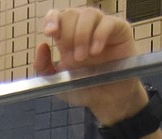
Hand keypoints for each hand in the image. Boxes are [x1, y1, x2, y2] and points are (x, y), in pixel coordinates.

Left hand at [33, 8, 145, 123]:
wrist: (107, 100)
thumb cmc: (84, 88)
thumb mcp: (58, 83)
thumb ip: (44, 68)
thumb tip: (41, 45)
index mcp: (66, 36)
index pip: (56, 16)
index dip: (52, 20)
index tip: (51, 34)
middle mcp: (83, 27)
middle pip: (71, 14)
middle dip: (68, 36)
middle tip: (73, 59)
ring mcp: (101, 26)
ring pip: (88, 14)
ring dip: (82, 35)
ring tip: (83, 58)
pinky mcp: (119, 30)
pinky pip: (108, 22)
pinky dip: (100, 35)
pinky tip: (96, 51)